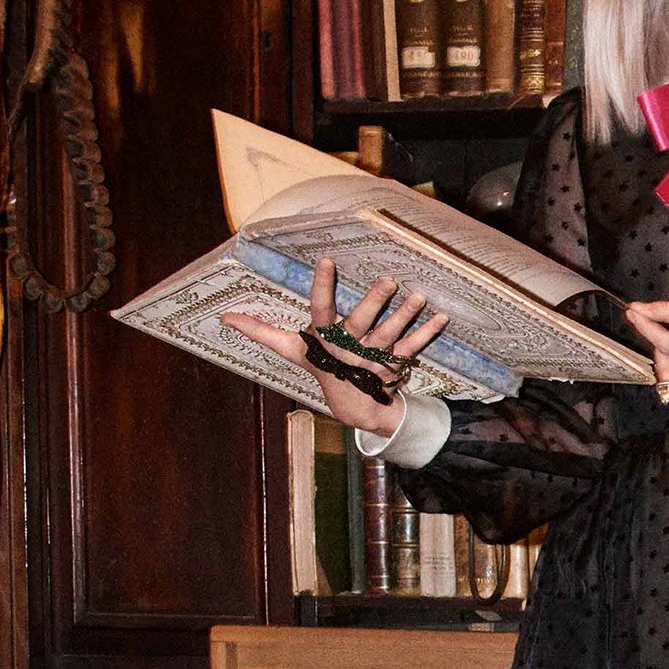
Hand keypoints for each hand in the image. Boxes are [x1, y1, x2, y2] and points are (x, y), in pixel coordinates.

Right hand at [220, 257, 450, 435]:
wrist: (352, 406)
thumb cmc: (322, 366)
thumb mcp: (292, 350)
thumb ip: (262, 332)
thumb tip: (225, 318)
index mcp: (325, 340)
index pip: (320, 311)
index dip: (322, 287)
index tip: (327, 261)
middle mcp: (350, 348)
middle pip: (361, 323)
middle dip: (374, 302)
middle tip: (389, 280)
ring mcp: (373, 358)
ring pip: (391, 334)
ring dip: (405, 315)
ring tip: (419, 296)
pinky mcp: (394, 364)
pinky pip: (413, 348)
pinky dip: (428, 333)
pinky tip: (442, 317)